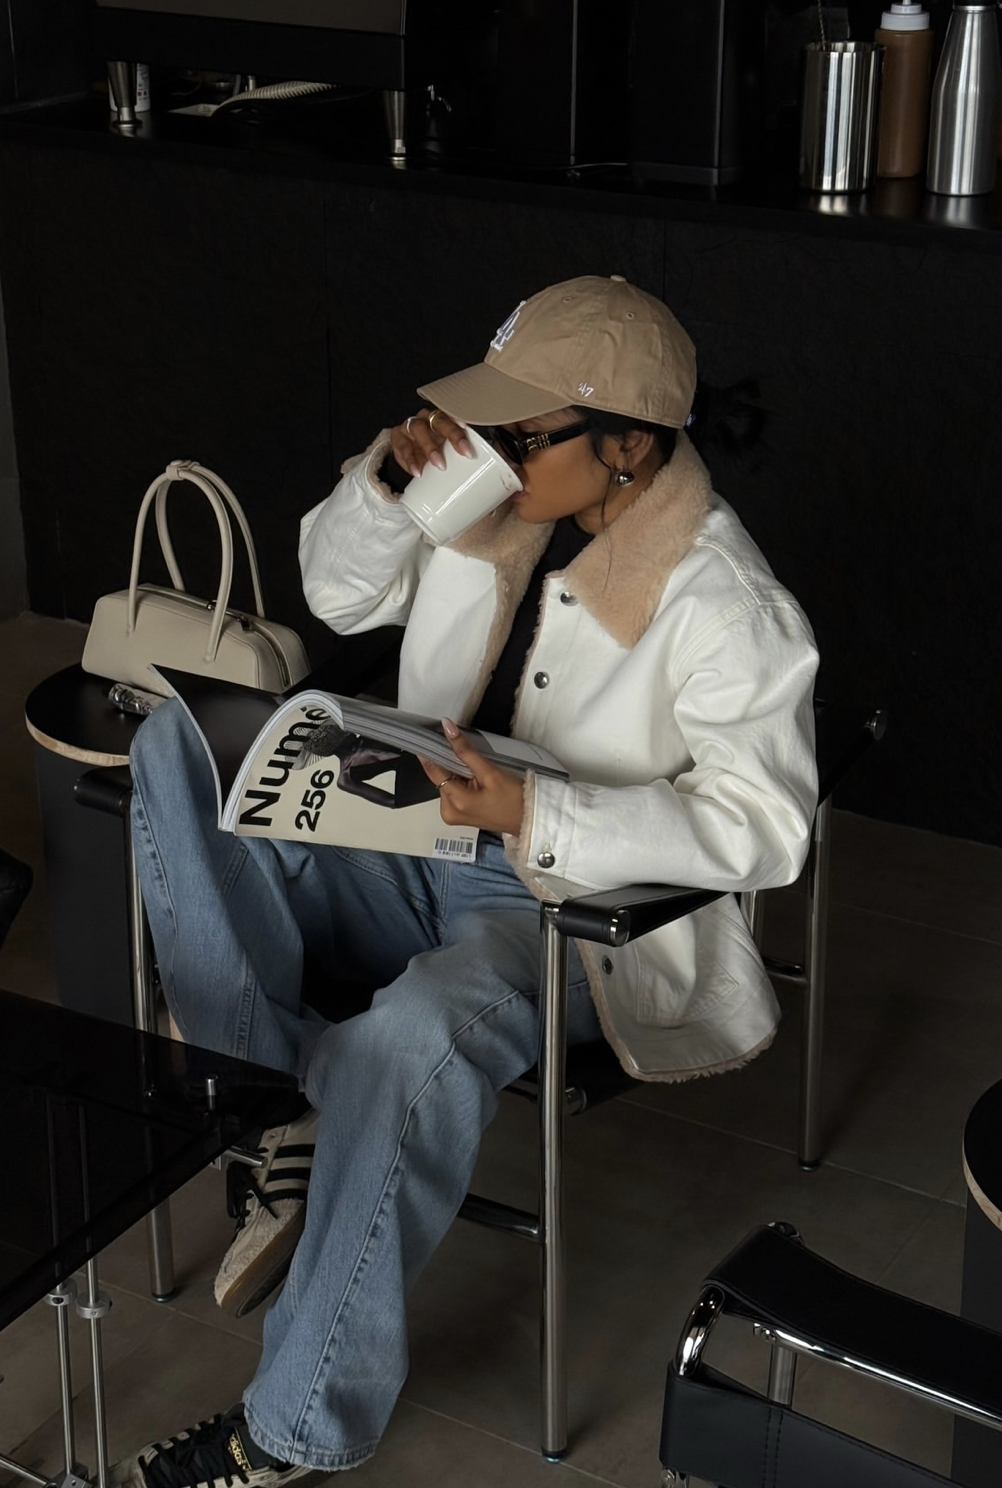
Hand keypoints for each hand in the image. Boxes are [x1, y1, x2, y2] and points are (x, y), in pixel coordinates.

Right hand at [390, 408, 474, 479]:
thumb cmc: (434, 449)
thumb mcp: (448, 450)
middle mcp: (427, 417)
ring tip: (438, 465)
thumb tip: (486, 467)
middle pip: (438, 420)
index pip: (455, 419)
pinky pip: (403, 446)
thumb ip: (462, 454)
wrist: (407, 451)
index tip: (468, 447)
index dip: (461, 430)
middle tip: (461, 454)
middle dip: (450, 435)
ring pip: (418, 429)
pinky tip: (417, 471)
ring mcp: (411, 425)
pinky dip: (410, 460)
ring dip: (429, 447)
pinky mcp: (398, 437)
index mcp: (443, 418)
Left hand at [420, 719, 525, 837]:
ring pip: (446, 782)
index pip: (433, 770)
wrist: (527, 818)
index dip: (431, 751)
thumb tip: (448, 729)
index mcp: (454, 802)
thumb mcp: (489, 771)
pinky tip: (474, 780)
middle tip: (465, 754)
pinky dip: (460, 781)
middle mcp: (448, 811)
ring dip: (455, 772)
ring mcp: (452, 814)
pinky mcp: (458, 814)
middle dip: (449, 762)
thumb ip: (465, 750)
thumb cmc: (513, 798)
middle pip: (439, 776)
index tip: (431, 736)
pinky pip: (452, 791)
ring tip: (476, 771)